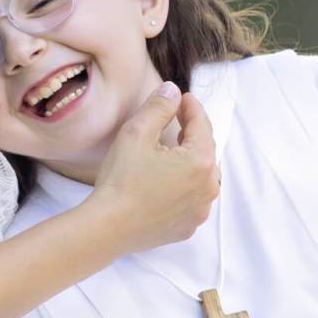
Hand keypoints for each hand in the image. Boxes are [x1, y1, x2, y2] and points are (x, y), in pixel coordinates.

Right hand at [92, 84, 219, 253]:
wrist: (109, 227)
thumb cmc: (122, 179)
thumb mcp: (137, 132)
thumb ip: (159, 106)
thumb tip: (173, 90)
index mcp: (201, 161)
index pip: (202, 124)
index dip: (191, 107)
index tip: (182, 97)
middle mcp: (209, 187)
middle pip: (205, 150)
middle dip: (192, 133)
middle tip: (177, 119)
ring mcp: (200, 210)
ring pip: (202, 176)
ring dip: (190, 160)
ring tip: (172, 150)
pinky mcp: (188, 226)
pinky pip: (193, 199)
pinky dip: (184, 186)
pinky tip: (167, 181)